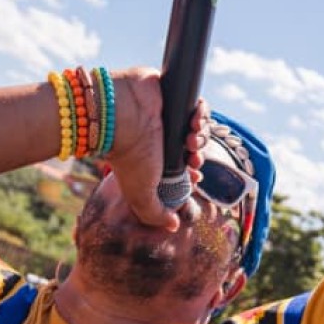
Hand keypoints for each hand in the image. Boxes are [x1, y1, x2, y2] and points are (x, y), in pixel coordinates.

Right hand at [105, 70, 206, 228]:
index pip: (185, 166)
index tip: (195, 175)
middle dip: (198, 154)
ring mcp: (171, 117)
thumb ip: (155, 214)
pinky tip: (194, 121)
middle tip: (193, 157)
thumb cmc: (130, 156)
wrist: (121, 116)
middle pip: (195, 147)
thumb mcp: (142, 196)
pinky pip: (200, 106)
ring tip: (190, 138)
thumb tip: (173, 225)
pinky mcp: (175, 97)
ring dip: (201, 136)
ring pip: (200, 128)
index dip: (194, 172)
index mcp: (158, 159)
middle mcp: (164, 139)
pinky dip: (202, 114)